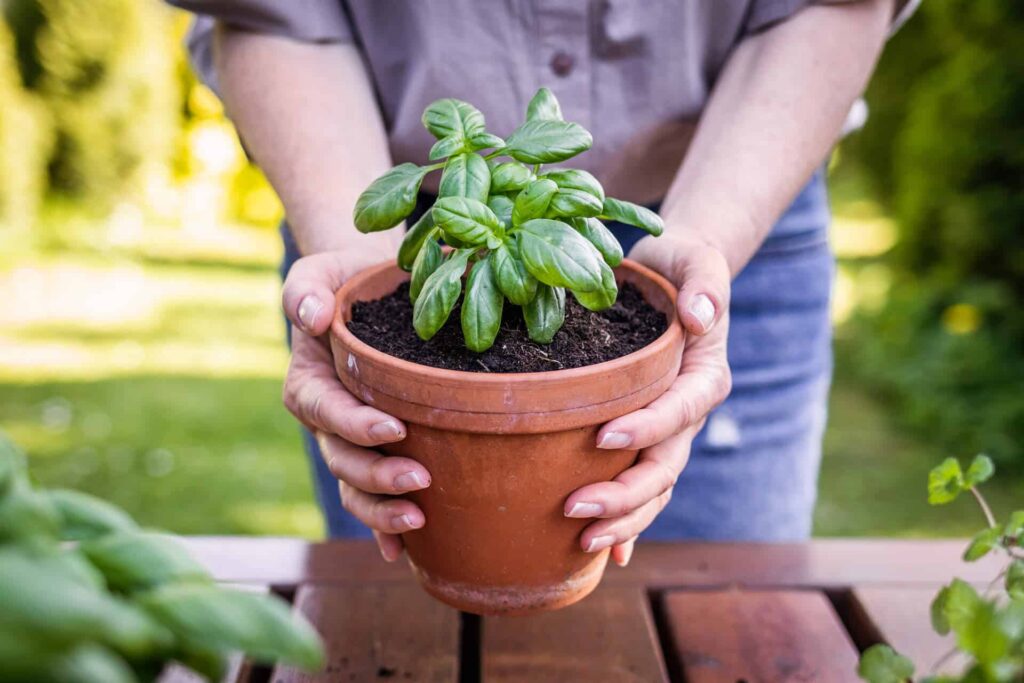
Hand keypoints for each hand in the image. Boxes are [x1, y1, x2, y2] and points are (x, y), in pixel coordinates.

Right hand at [281, 251, 429, 561]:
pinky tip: (404, 552)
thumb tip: (314, 318)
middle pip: (342, 460)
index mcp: (310, 382)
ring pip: (355, 487)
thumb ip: (306, 291)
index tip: (393, 429)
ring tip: (420, 520)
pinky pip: (374, 497)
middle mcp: (327, 420)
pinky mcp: (376, 452)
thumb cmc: (347, 280)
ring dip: (381, 510)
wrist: (373, 291)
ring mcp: (350, 442)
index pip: (325, 411)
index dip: (355, 425)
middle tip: (419, 482)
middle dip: (376, 477)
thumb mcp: (321, 272)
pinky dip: (384, 528)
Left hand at [563, 234, 732, 565]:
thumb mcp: (697, 260)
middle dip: (626, 494)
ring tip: (582, 540)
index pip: (680, 410)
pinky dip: (626, 523)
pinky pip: (640, 487)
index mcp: (705, 376)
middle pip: (665, 464)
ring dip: (623, 519)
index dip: (647, 427)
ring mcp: (669, 434)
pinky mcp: (646, 440)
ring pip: (654, 488)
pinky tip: (601, 554)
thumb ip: (706, 283)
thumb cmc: (683, 267)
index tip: (603, 437)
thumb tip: (701, 316)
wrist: (676, 280)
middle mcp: (689, 414)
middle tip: (576, 507)